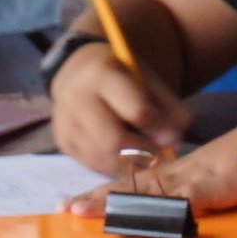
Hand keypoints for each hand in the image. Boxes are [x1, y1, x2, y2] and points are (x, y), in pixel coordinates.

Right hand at [42, 31, 183, 179]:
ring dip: (130, 164)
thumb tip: (173, 143)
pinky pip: (93, 164)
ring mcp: (65, 122)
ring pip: (103, 158)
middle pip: (114, 142)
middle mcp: (76, 98)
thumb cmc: (121, 75)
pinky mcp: (63, 141)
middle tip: (160, 154)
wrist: (80, 71)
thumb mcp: (149, 80)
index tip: (172, 136)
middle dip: (143, 153)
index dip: (159, 128)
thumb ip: (169, 108)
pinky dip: (115, 166)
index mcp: (101, 75)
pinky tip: (126, 157)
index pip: (136, 111)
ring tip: (145, 156)